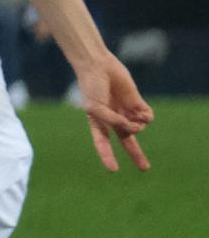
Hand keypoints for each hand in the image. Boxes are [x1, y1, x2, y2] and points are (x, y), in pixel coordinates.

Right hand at [73, 51, 151, 171]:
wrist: (98, 67)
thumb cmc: (91, 87)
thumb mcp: (96, 108)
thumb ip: (112, 120)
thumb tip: (133, 127)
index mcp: (98, 123)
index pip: (104, 144)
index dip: (108, 157)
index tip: (113, 170)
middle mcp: (114, 120)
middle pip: (128, 142)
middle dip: (136, 155)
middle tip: (145, 169)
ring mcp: (126, 111)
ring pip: (138, 128)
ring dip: (138, 126)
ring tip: (136, 119)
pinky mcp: (136, 102)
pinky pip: (146, 116)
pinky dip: (147, 117)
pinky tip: (143, 113)